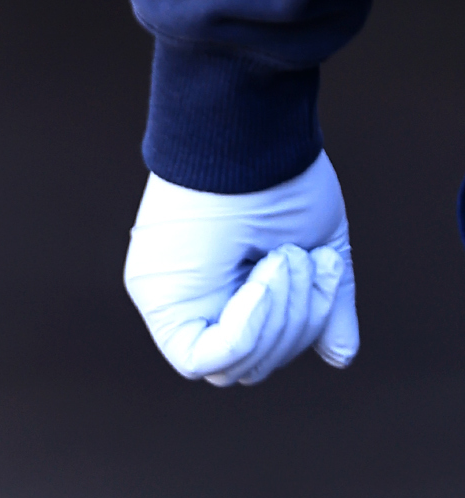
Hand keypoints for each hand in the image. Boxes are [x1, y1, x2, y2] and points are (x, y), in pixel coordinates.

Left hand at [123, 156, 358, 385]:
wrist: (246, 130)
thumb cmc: (279, 174)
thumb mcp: (313, 247)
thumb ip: (324, 305)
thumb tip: (338, 356)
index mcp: (226, 289)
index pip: (265, 351)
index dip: (302, 325)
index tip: (318, 264)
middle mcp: (193, 301)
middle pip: (252, 367)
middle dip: (298, 321)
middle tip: (304, 258)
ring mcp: (173, 304)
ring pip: (233, 366)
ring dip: (280, 315)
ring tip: (286, 255)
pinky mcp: (160, 301)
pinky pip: (202, 357)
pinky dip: (249, 328)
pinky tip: (264, 276)